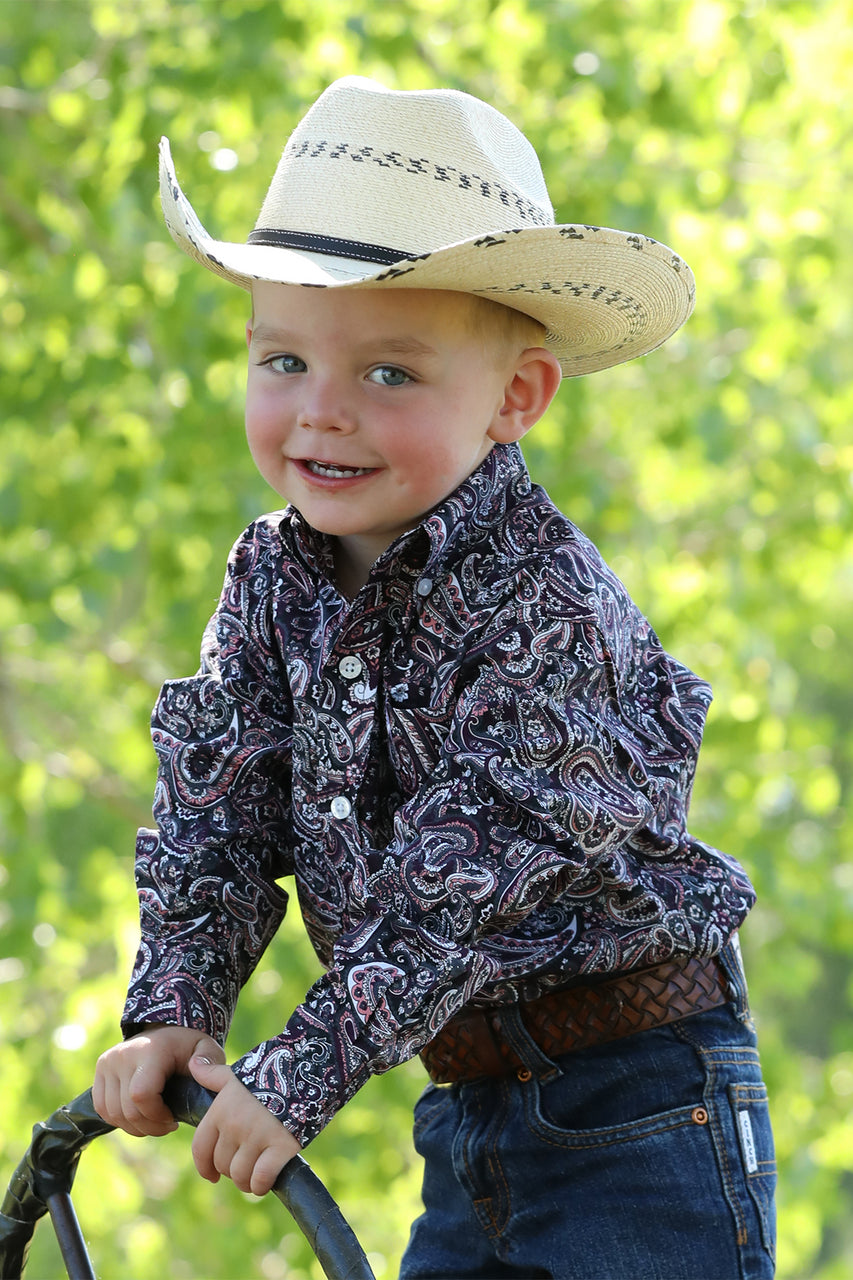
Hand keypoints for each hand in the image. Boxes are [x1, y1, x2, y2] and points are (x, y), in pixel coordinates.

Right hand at [93, 1024, 223, 1137]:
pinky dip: (120, 1121)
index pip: (141, 1095)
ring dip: (135, 1127)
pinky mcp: (100, 1069)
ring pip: (113, 1114)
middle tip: (167, 1125)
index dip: (156, 1116)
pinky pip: (102, 1109)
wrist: (165, 1032)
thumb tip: (197, 1068)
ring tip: (155, 1121)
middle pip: (127, 1110)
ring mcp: (108, 1061)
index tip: (173, 1118)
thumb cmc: (188, 1047)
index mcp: (151, 1050)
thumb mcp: (206, 1048)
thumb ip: (210, 1060)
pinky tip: (139, 1116)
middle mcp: (124, 1054)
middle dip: (149, 1126)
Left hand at [189, 1055, 300, 1194]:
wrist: (304, 1072)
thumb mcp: (237, 1074)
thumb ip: (212, 1075)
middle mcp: (234, 1125)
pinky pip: (262, 1178)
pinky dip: (261, 1185)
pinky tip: (266, 1181)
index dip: (204, 1168)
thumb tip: (192, 1063)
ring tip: (255, 1175)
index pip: (200, 1149)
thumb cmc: (267, 1075)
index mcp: (220, 1110)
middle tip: (245, 1165)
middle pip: (222, 1165)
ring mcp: (257, 1137)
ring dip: (246, 1182)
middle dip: (232, 1171)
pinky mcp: (281, 1147)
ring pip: (240, 1176)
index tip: (211, 1176)